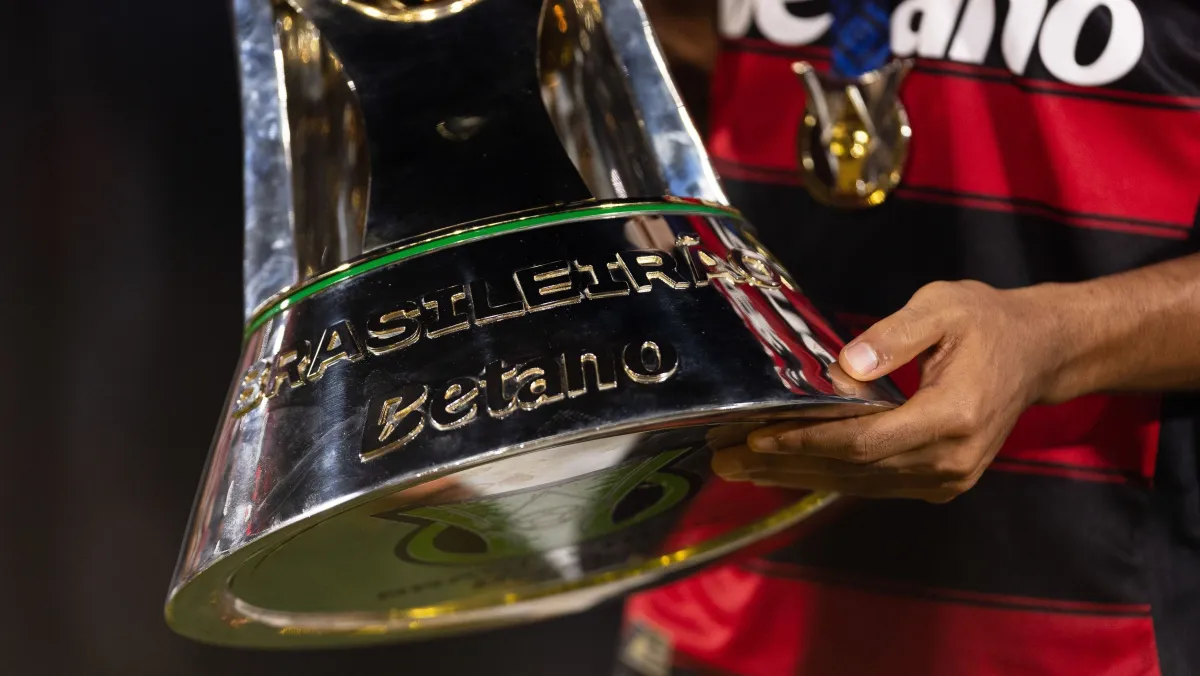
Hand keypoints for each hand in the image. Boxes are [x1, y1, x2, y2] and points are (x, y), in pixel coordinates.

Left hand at [713, 280, 1063, 502]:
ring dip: (798, 476)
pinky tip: (788, 470)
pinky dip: (829, 476)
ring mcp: (949, 478)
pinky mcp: (943, 482)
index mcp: (953, 416)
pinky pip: (876, 484)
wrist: (1039, 352)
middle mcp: (951, 459)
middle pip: (854, 470)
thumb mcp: (942, 307)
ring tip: (742, 468)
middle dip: (785, 464)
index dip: (808, 442)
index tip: (757, 437)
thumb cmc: (987, 322)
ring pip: (860, 483)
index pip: (865, 441)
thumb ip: (893, 336)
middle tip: (724, 459)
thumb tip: (844, 366)